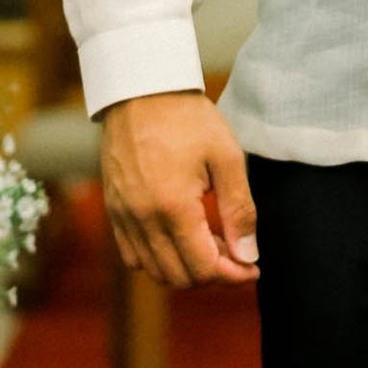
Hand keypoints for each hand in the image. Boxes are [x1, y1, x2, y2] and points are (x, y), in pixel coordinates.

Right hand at [99, 89, 259, 286]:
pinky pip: (132, 255)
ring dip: (186, 269)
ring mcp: (123, 216)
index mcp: (172, 207)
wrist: (142, 89)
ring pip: (154, 271)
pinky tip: (180, 238)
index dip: (233, 275)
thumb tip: (248, 255)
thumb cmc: (187, 118)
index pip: (203, 268)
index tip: (253, 267)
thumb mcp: (226, 156)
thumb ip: (239, 209)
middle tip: (236, 252)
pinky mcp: (114, 210)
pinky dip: (158, 260)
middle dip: (213, 274)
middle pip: (179, 277)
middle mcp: (142, 219)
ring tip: (211, 242)